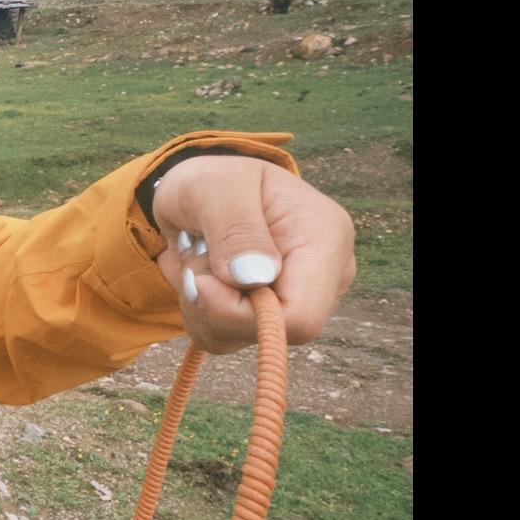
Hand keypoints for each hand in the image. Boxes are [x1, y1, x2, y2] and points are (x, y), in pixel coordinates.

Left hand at [148, 155, 355, 354]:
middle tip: (194, 255)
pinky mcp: (271, 315)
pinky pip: (226, 338)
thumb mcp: (213, 187)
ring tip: (198, 256)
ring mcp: (300, 298)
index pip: (299, 317)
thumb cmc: (209, 182)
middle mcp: (324, 276)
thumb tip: (257, 277)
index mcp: (326, 238)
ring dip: (200, 304)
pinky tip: (201, 273)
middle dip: (214, 302)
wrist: (198, 192)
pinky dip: (200, 310)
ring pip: (239, 337)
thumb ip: (235, 227)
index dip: (241, 314)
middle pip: (268, 332)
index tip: (200, 281)